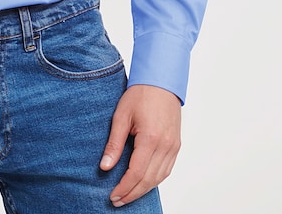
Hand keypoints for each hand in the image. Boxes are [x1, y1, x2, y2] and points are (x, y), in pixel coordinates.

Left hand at [99, 84, 181, 206]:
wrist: (161, 81)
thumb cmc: (140, 95)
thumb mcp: (121, 116)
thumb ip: (114, 143)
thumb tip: (105, 166)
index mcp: (151, 138)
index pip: (137, 173)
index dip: (124, 188)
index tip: (113, 196)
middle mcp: (166, 146)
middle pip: (149, 180)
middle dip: (132, 193)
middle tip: (117, 201)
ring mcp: (173, 146)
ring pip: (159, 178)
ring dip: (143, 190)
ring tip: (128, 195)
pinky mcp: (176, 145)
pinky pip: (166, 170)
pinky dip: (154, 180)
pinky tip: (143, 182)